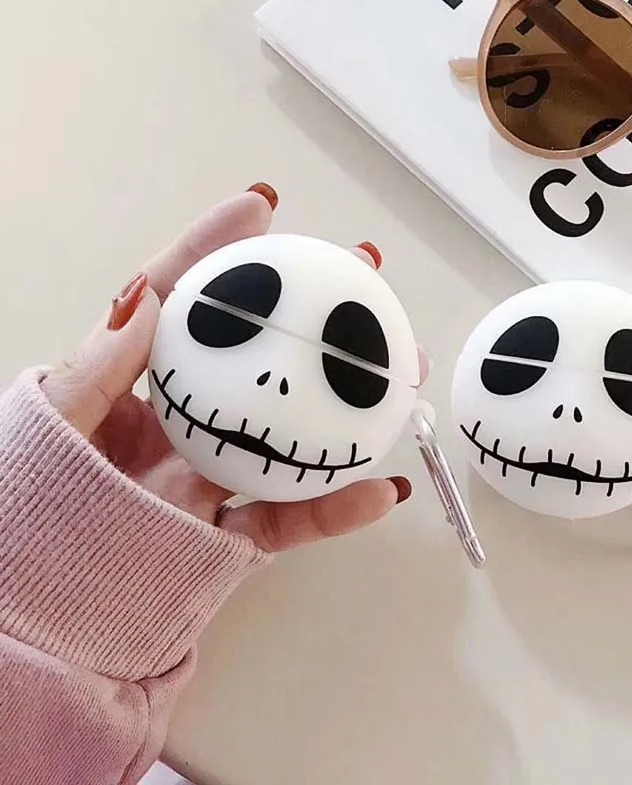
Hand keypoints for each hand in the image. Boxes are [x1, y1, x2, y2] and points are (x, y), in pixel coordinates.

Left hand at [41, 187, 426, 550]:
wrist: (38, 614)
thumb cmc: (30, 506)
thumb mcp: (50, 423)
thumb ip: (94, 367)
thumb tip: (143, 299)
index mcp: (136, 386)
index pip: (182, 303)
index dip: (218, 253)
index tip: (261, 209)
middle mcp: (186, 421)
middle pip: (263, 359)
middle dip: (315, 314)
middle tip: (361, 275)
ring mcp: (214, 476)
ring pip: (295, 430)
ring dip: (354, 401)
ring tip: (403, 368)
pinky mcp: (233, 535)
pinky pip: (292, 519)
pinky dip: (338, 509)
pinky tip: (385, 488)